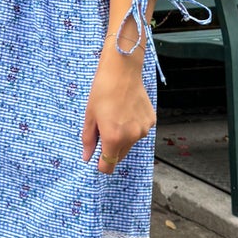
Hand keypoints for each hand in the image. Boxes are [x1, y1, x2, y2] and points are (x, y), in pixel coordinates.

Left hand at [81, 50, 155, 176]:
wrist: (122, 72)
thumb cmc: (102, 92)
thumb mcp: (90, 117)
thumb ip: (89, 140)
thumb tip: (87, 158)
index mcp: (113, 138)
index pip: (108, 165)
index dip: (101, 164)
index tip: (97, 157)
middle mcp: (131, 137)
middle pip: (119, 156)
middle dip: (111, 149)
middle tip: (105, 129)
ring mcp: (143, 130)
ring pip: (130, 143)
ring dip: (123, 137)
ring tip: (117, 116)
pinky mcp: (151, 121)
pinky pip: (139, 131)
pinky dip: (133, 126)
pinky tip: (127, 110)